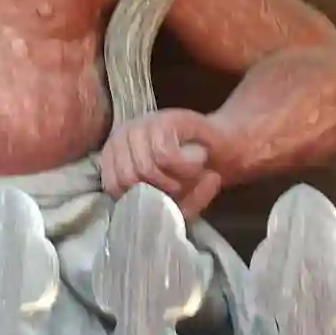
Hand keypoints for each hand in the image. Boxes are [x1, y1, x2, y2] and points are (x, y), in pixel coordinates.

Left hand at [99, 108, 229, 222]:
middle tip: (182, 188)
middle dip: (160, 193)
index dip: (140, 200)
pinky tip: (198, 162)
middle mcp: (122, 135)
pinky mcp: (163, 120)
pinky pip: (165, 156)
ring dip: (175, 182)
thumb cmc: (192, 174)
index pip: (112, 187)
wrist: (223, 145)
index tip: (164, 198)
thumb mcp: (174, 200)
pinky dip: (186, 168)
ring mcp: (141, 125)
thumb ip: (158, 209)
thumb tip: (149, 214)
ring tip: (192, 176)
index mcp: (114, 154)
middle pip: (128, 179)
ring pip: (145, 169)